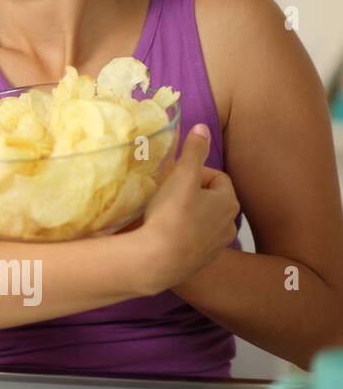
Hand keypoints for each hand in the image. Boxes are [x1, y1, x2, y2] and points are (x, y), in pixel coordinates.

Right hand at [128, 124, 239, 295]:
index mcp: (229, 202)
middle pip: (210, 199)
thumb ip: (193, 151)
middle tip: (168, 193)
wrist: (158, 260)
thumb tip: (203, 127)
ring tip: (164, 213)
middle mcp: (229, 225)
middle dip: (192, 194)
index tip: (174, 176)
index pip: (216, 177)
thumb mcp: (182, 176)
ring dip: (188, 214)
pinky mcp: (201, 261)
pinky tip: (165, 233)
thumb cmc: (171, 214)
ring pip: (203, 221)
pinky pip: (194, 240)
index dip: (195, 172)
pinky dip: (183, 234)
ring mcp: (216, 246)